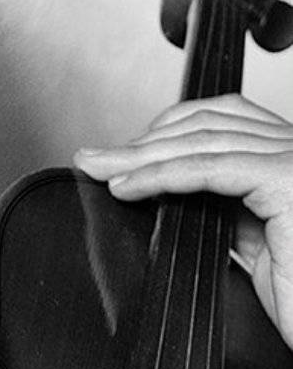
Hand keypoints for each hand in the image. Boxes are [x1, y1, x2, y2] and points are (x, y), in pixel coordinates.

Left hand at [74, 94, 292, 347]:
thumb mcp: (257, 247)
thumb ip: (227, 214)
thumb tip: (176, 197)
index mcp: (291, 159)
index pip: (224, 121)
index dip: (167, 132)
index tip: (122, 155)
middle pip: (209, 125)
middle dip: (144, 141)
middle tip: (95, 158)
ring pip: (204, 142)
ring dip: (141, 155)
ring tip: (101, 170)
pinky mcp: (287, 180)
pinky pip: (210, 169)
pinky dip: (162, 175)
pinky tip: (129, 187)